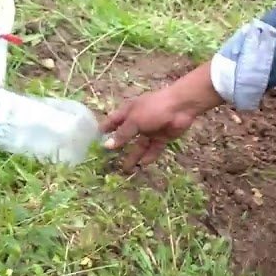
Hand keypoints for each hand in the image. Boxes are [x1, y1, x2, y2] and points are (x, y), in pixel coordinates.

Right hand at [100, 63, 222, 171]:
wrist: (181, 107)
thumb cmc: (154, 108)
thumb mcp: (135, 120)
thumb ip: (122, 134)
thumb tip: (107, 146)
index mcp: (128, 111)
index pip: (112, 120)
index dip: (104, 129)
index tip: (95, 140)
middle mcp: (138, 121)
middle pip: (125, 136)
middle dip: (118, 147)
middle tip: (108, 161)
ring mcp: (150, 129)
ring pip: (139, 145)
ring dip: (133, 156)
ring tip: (125, 169)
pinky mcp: (162, 137)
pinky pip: (153, 148)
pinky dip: (149, 156)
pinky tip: (142, 164)